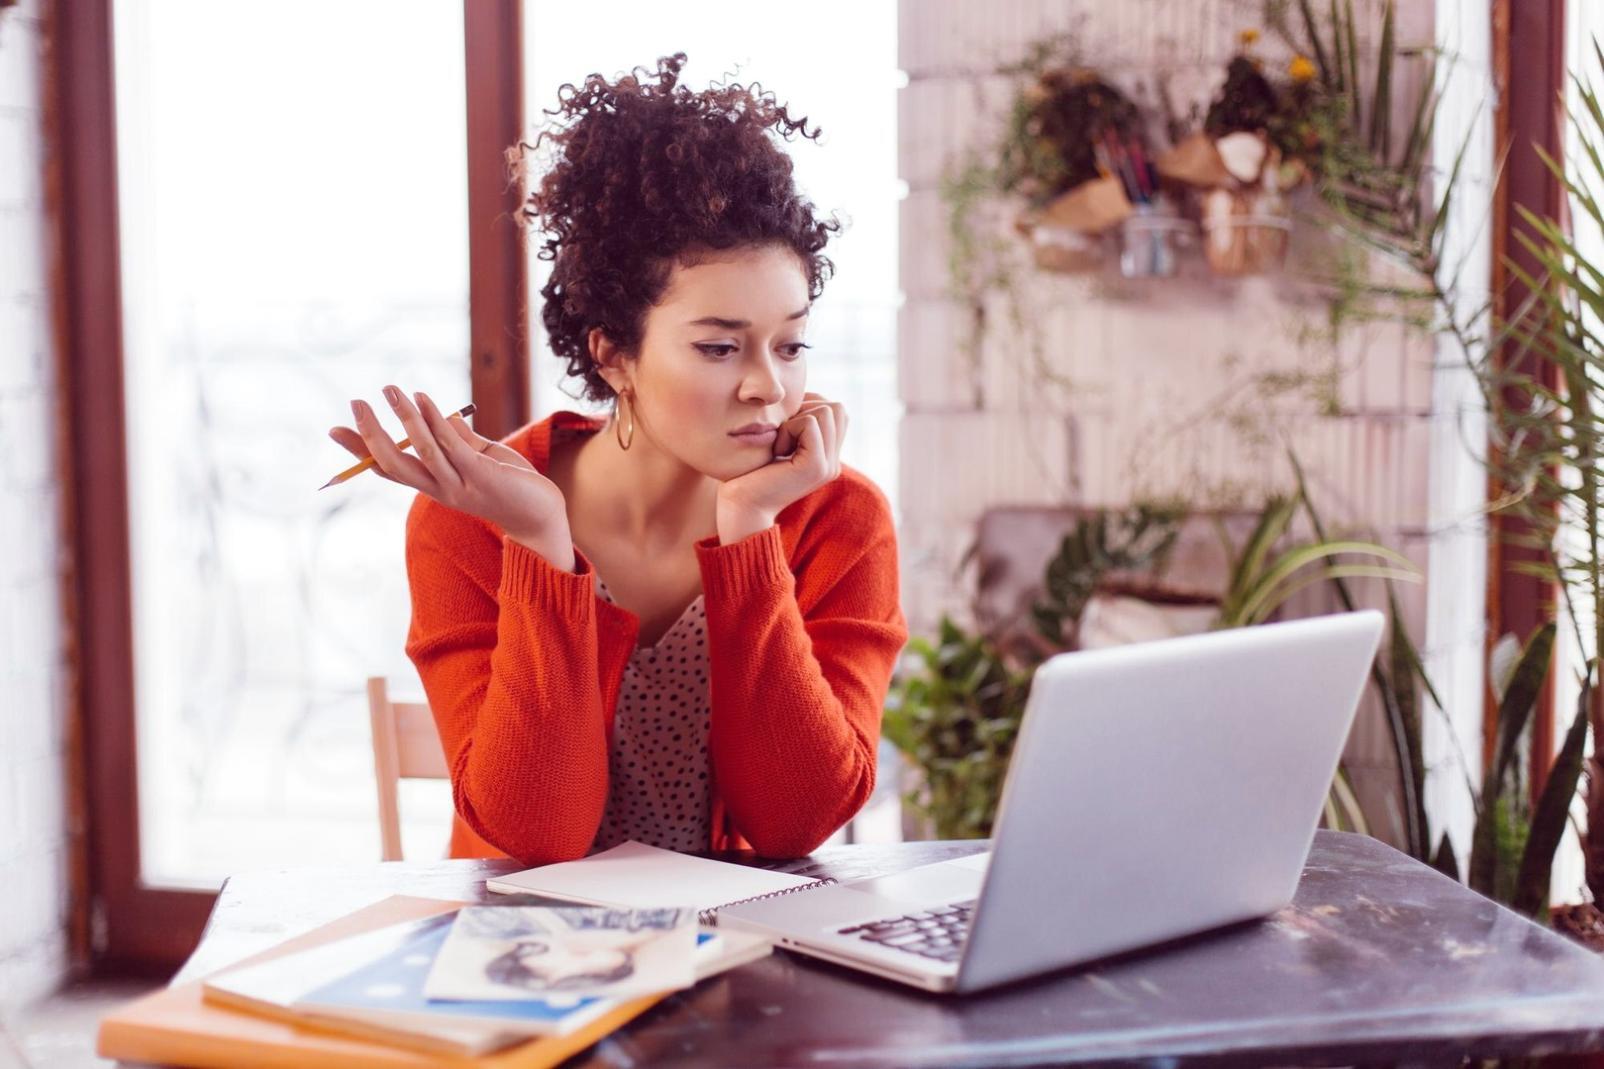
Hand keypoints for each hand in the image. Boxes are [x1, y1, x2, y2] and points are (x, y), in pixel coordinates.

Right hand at [329, 387, 572, 562]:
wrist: (541, 513)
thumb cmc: (510, 484)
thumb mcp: (478, 458)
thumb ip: (459, 440)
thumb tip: (439, 416)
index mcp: (433, 485)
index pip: (388, 470)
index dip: (360, 451)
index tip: (334, 429)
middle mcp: (439, 490)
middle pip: (392, 464)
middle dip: (370, 434)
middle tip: (357, 402)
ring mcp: (458, 485)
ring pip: (420, 450)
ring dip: (403, 417)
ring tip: (391, 390)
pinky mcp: (480, 476)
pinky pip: (451, 446)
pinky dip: (434, 420)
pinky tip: (424, 398)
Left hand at [715, 392, 846, 541]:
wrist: (739, 505)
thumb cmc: (750, 471)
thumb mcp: (779, 441)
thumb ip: (796, 422)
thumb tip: (802, 393)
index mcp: (827, 456)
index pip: (836, 410)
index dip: (809, 406)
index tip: (784, 427)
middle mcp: (833, 462)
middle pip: (837, 408)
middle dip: (806, 410)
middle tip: (782, 435)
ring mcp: (828, 466)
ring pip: (827, 411)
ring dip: (796, 419)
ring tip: (779, 445)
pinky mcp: (816, 466)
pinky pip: (809, 423)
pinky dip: (788, 429)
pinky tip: (776, 451)